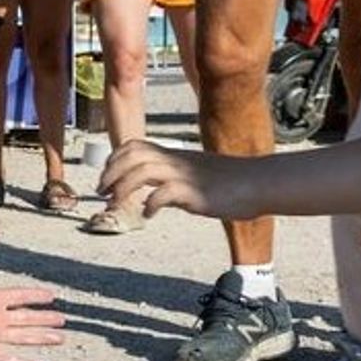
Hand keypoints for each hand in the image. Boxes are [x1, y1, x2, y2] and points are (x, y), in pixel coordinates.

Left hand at [98, 140, 262, 221]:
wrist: (258, 183)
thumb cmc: (230, 183)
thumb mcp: (195, 177)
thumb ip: (173, 182)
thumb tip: (155, 196)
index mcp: (174, 156)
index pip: (134, 146)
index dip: (115, 159)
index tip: (107, 178)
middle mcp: (175, 162)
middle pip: (132, 155)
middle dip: (111, 172)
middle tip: (102, 193)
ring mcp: (184, 176)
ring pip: (141, 171)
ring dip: (123, 187)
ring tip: (116, 204)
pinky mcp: (193, 193)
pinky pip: (163, 194)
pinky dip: (149, 204)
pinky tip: (147, 214)